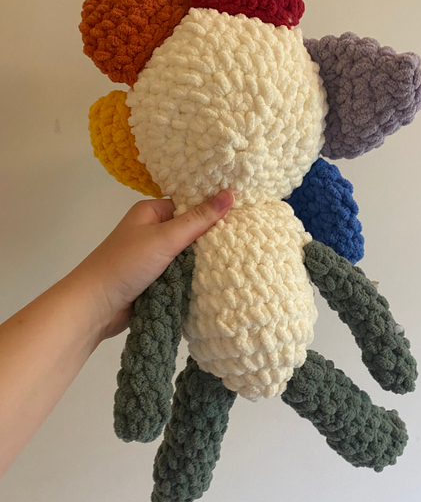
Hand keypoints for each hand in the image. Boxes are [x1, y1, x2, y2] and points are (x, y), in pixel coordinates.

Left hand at [70, 190, 233, 339]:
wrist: (95, 306)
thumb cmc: (126, 264)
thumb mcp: (165, 238)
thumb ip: (198, 220)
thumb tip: (230, 194)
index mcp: (150, 213)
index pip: (188, 205)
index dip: (211, 211)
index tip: (241, 215)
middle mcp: (151, 232)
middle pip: (189, 231)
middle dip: (210, 239)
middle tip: (244, 241)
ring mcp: (152, 258)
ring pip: (186, 256)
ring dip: (202, 262)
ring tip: (237, 260)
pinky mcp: (155, 280)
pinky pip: (180, 275)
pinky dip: (192, 278)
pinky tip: (216, 279)